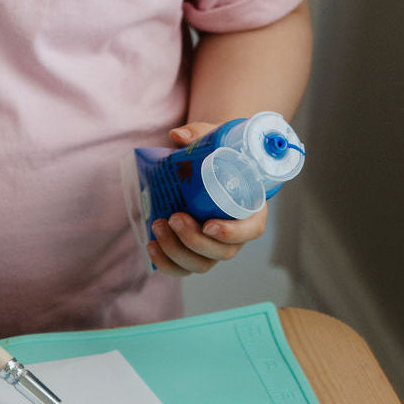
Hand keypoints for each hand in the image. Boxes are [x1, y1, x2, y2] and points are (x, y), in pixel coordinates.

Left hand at [145, 121, 267, 276]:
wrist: (207, 165)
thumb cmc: (217, 154)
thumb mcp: (213, 140)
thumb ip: (199, 134)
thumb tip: (178, 136)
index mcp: (250, 209)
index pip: (251, 230)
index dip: (233, 233)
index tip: (209, 225)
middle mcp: (234, 235)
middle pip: (222, 252)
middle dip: (195, 240)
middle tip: (174, 217)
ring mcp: (213, 247)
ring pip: (201, 264)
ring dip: (177, 251)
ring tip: (158, 225)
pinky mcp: (192, 252)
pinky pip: (182, 268)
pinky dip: (166, 263)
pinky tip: (151, 245)